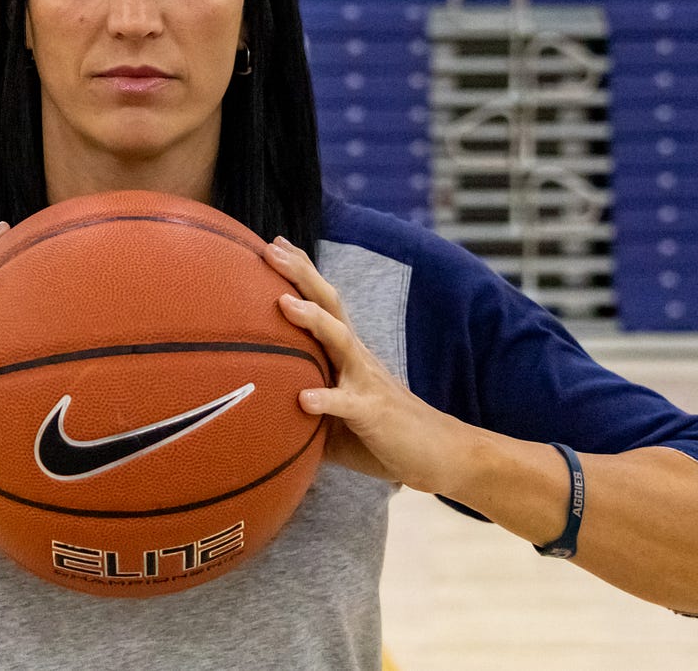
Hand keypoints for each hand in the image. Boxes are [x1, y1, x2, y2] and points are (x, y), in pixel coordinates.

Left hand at [264, 236, 472, 495]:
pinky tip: (304, 399)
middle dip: (300, 275)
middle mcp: (356, 357)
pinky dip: (326, 400)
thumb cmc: (380, 432)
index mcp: (346, 352)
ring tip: (283, 303)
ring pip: (340, 340)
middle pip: (329, 304)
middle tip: (270, 250)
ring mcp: (366, 381)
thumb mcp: (334, 413)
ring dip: (312, 319)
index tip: (274, 244)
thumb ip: (301, 403)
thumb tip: (258, 408)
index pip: (323, 302)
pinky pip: (347, 404)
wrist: (438, 453)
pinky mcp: (373, 412)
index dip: (301, 271)